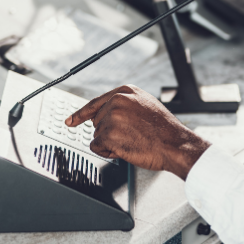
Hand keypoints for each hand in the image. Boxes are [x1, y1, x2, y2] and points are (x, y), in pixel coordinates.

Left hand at [66, 85, 210, 178]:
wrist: (174, 143)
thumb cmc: (163, 129)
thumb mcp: (145, 105)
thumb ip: (125, 104)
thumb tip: (107, 112)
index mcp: (125, 91)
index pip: (96, 102)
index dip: (81, 113)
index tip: (70, 121)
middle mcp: (116, 101)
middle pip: (97, 121)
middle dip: (109, 132)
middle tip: (130, 136)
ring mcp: (111, 117)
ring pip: (97, 134)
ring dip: (110, 142)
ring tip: (132, 141)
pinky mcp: (108, 134)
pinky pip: (97, 147)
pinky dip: (107, 152)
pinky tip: (124, 149)